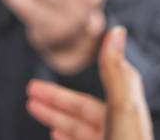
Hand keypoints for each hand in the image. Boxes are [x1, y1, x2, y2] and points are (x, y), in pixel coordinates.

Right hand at [25, 27, 152, 139]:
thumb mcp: (122, 108)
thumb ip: (115, 72)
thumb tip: (117, 30)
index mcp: (129, 113)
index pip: (97, 91)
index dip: (77, 76)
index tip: (59, 64)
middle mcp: (121, 128)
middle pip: (84, 110)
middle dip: (55, 99)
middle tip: (30, 90)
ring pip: (80, 128)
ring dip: (55, 117)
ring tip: (32, 107)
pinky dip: (66, 136)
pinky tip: (54, 133)